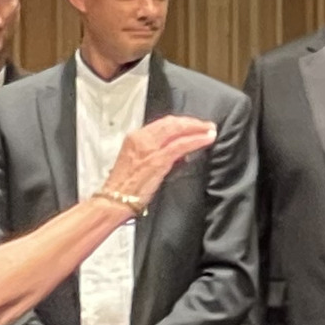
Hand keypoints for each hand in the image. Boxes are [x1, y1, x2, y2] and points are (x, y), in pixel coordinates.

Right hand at [98, 114, 218, 208]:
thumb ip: (156, 156)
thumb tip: (176, 155)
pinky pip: (182, 145)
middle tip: (206, 125)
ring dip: (197, 129)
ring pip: (178, 130)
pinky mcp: (159, 159)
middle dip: (191, 122)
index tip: (192, 125)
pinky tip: (206, 139)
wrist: (114, 201)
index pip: (162, 124)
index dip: (180, 123)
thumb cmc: (124, 189)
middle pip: (171, 123)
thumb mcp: (137, 165)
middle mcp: (142, 139)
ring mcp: (150, 148)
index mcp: (135, 138)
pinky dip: (196, 140)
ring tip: (209, 131)